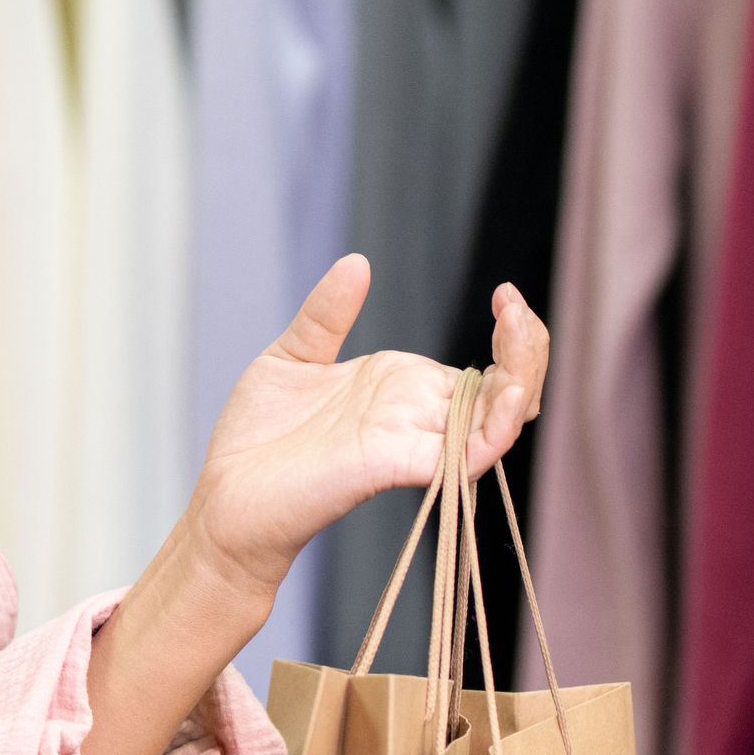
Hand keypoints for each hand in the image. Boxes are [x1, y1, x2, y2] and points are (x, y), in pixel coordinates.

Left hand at [179, 258, 549, 610]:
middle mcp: (416, 415)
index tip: (506, 293)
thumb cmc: (259, 436)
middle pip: (503, 389)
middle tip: (514, 308)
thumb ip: (329, 313)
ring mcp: (412, 442)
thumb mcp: (293, 355)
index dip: (511, 332)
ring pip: (497, 420)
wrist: (226, 492)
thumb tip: (358, 262)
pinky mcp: (396, 466)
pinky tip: (508, 395)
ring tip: (520, 335)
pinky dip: (495, 428)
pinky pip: (465, 454)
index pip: (483, 366)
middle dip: (527, 349)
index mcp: (400, 386)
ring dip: (523, 380)